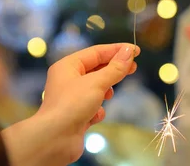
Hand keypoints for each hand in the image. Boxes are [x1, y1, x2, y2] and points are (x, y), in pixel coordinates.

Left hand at [1, 43, 139, 165]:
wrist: (54, 140)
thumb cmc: (72, 105)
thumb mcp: (97, 83)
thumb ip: (115, 68)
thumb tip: (129, 51)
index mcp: (67, 66)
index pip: (96, 52)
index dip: (117, 50)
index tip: (136, 50)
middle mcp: (67, 80)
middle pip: (96, 69)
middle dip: (113, 70)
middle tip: (133, 68)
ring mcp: (71, 99)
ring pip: (95, 88)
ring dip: (105, 91)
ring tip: (109, 95)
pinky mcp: (75, 116)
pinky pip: (92, 107)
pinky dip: (97, 110)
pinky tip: (96, 115)